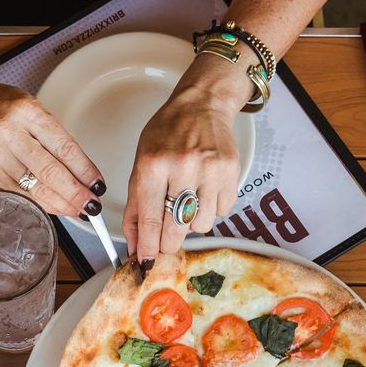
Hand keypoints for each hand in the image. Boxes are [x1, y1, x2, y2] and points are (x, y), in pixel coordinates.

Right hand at [0, 73, 101, 218]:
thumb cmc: (0, 105)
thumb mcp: (31, 108)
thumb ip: (53, 136)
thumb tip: (81, 171)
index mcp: (26, 112)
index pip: (63, 147)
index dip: (84, 170)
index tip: (98, 184)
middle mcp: (9, 134)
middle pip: (49, 172)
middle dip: (75, 193)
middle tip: (92, 205)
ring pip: (34, 188)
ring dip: (61, 203)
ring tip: (79, 211)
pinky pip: (21, 193)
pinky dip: (42, 202)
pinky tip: (56, 207)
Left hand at [124, 56, 248, 263]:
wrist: (202, 105)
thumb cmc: (167, 134)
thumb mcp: (140, 163)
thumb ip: (134, 206)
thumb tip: (135, 244)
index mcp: (153, 165)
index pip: (149, 219)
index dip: (147, 247)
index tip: (145, 261)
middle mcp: (182, 167)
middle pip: (175, 229)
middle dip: (168, 243)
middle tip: (166, 240)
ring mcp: (209, 170)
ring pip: (200, 225)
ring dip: (192, 222)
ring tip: (187, 201)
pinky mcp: (231, 173)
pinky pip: (221, 212)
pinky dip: (211, 209)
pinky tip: (205, 190)